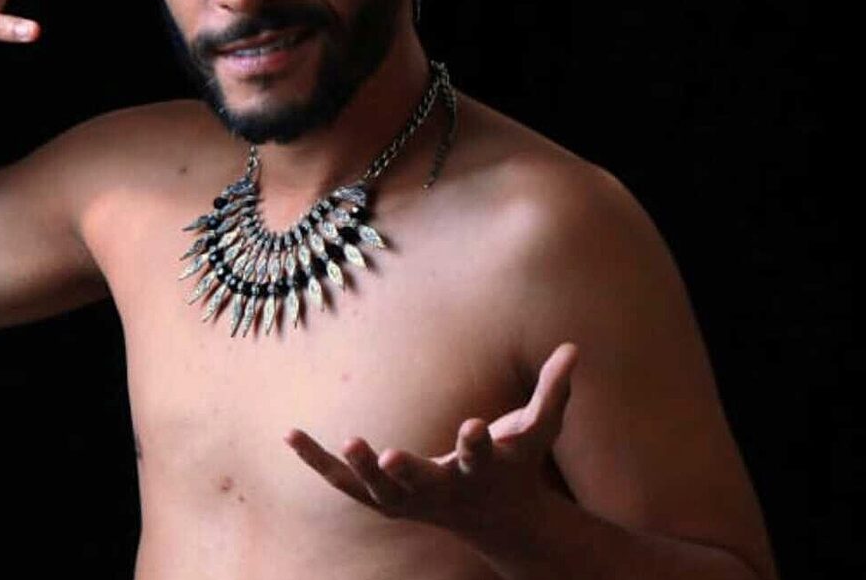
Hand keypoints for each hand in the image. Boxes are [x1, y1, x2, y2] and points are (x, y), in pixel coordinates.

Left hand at [284, 342, 578, 545]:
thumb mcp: (540, 430)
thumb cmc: (517, 464)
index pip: (481, 456)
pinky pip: (345, 483)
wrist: (496, 517)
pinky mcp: (384, 499)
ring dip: (360, 469)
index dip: (477, 443)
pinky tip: (291, 436)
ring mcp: (411, 500)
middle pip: (423, 484)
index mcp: (482, 470)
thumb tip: (575, 347)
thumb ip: (554, 390)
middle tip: (387, 455)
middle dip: (407, 472)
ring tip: (344, 442)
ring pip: (379, 492)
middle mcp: (445, 490)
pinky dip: (318, 463)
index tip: (474, 424)